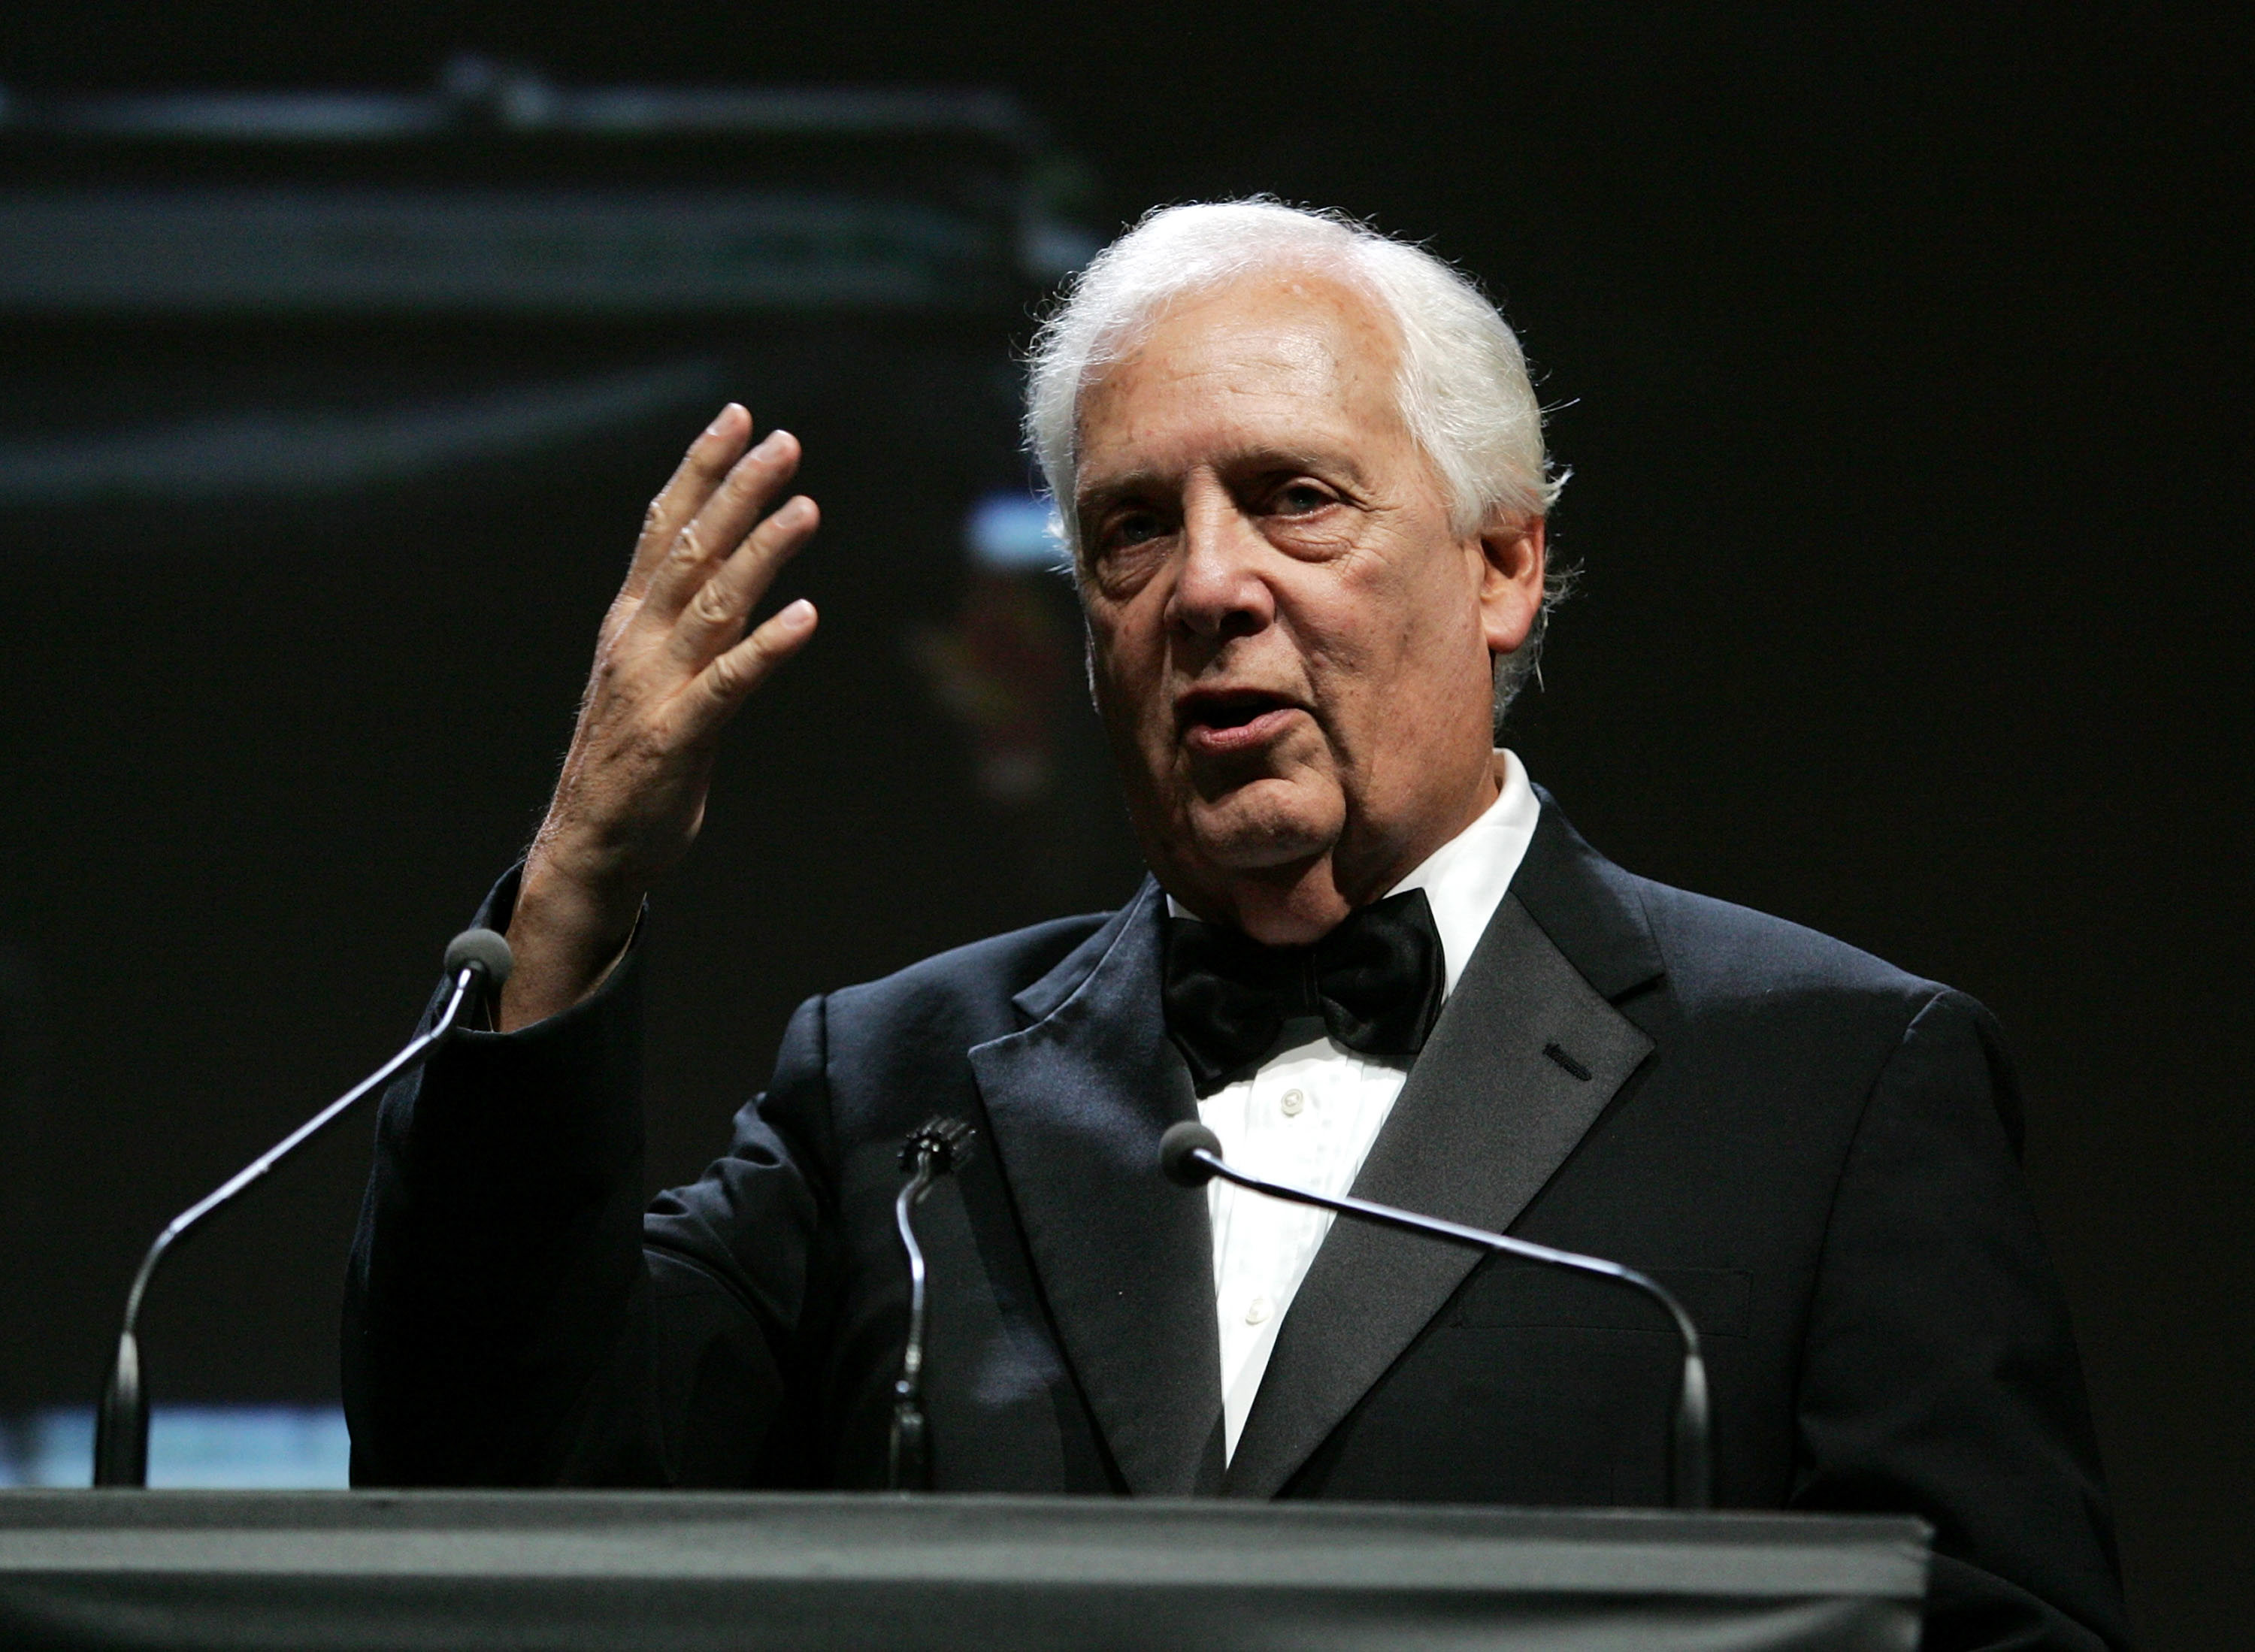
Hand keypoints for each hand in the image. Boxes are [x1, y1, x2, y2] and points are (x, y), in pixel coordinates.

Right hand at [499, 405, 819, 1029]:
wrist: (591, 846)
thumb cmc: (630, 761)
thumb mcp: (651, 677)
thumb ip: (687, 630)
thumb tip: (734, 583)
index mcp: (629, 622)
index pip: (662, 527)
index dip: (700, 469)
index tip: (736, 418)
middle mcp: (639, 642)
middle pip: (690, 547)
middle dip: (737, 489)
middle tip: (784, 441)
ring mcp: (657, 686)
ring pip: (713, 602)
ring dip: (761, 551)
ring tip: (806, 507)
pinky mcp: (681, 735)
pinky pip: (731, 681)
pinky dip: (767, 646)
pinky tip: (805, 616)